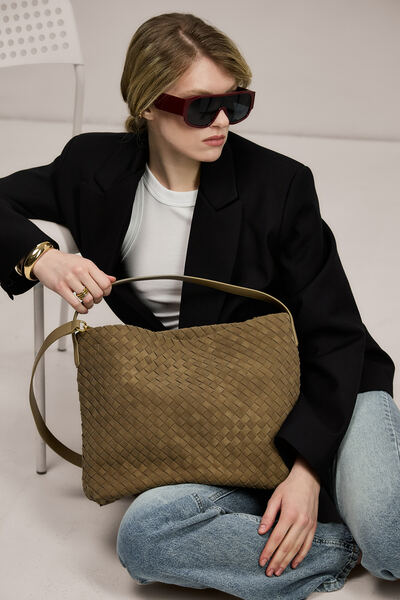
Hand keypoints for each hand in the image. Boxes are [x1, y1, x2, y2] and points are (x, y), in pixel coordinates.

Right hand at [32, 248, 116, 313]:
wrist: (46, 260)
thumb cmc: (65, 262)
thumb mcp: (84, 263)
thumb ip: (98, 273)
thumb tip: (112, 280)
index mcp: (88, 265)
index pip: (105, 283)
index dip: (107, 291)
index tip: (104, 293)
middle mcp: (80, 272)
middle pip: (98, 293)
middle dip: (98, 299)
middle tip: (95, 299)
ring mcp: (70, 280)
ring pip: (88, 299)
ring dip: (90, 305)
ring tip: (88, 303)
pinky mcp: (60, 288)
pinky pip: (75, 303)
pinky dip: (82, 309)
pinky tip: (83, 308)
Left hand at [257, 457, 319, 576]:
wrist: (308, 480)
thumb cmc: (289, 488)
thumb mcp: (275, 498)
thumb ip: (268, 515)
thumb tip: (261, 532)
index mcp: (289, 515)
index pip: (276, 538)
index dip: (268, 551)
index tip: (261, 561)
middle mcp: (300, 522)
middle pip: (286, 547)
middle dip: (276, 561)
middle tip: (268, 572)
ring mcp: (308, 526)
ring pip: (297, 549)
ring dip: (287, 562)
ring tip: (278, 571)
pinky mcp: (314, 527)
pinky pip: (307, 545)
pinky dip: (300, 556)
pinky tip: (294, 564)